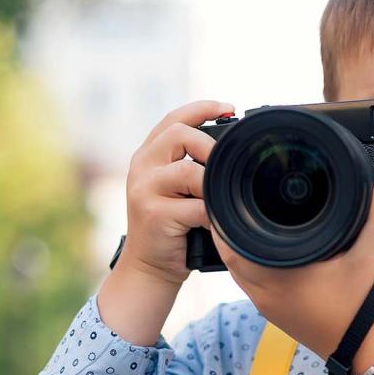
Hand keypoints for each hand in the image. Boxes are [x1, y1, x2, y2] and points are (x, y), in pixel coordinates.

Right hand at [115, 100, 233, 285]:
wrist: (149, 267)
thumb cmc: (172, 227)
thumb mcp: (178, 190)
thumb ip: (193, 167)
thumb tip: (231, 150)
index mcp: (149, 155)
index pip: (174, 118)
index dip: (202, 108)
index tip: (230, 108)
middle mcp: (142, 166)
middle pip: (179, 134)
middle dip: (209, 146)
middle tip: (225, 165)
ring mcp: (144, 189)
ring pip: (188, 171)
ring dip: (211, 185)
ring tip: (217, 199)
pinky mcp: (153, 213)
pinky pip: (195, 206)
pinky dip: (212, 214)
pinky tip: (214, 221)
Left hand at [212, 179, 373, 366]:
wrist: (358, 349)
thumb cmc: (359, 308)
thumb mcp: (370, 260)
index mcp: (279, 276)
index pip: (234, 245)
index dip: (227, 221)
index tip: (234, 199)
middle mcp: (264, 292)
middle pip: (228, 257)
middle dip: (228, 231)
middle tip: (238, 205)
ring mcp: (265, 305)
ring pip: (236, 272)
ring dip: (236, 250)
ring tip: (246, 223)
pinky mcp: (271, 312)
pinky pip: (248, 283)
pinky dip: (248, 266)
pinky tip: (262, 252)